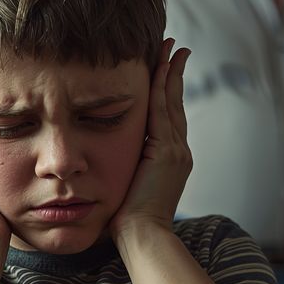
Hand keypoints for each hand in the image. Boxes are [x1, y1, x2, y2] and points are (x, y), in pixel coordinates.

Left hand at [109, 39, 191, 239]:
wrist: (141, 236)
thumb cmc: (128, 220)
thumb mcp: (127, 185)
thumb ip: (126, 167)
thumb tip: (105, 156)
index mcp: (169, 159)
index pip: (168, 116)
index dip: (167, 90)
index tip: (165, 66)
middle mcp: (178, 151)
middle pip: (175, 103)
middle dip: (173, 73)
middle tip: (173, 47)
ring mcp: (175, 150)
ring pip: (172, 102)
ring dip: (169, 72)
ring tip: (170, 49)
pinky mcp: (167, 151)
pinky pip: (163, 111)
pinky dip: (163, 87)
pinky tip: (160, 67)